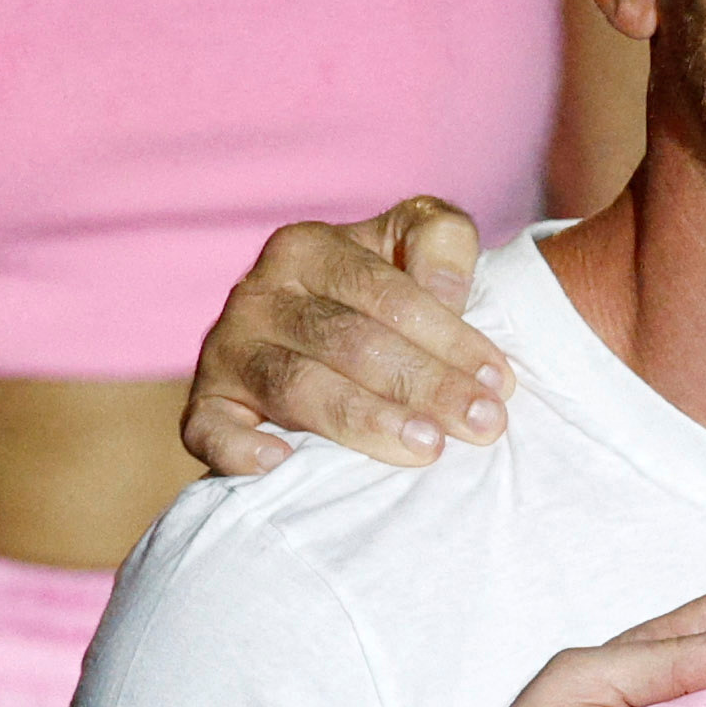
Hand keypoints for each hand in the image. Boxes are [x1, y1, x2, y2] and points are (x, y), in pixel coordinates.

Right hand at [182, 199, 511, 474]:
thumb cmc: (379, 295)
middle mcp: (258, 293)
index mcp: (308, 248)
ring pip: (297, 387)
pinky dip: (239, 448)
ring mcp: (227, 351)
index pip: (387, 295)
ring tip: (425, 448)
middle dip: (423, 385)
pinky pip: (210, 429)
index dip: (448, 339)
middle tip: (480, 426)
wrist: (310, 339)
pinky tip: (283, 464)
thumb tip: (446, 294)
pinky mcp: (206, 405)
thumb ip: (439, 242)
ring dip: (364, 420)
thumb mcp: (413, 242)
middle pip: (348, 342)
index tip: (498, 384)